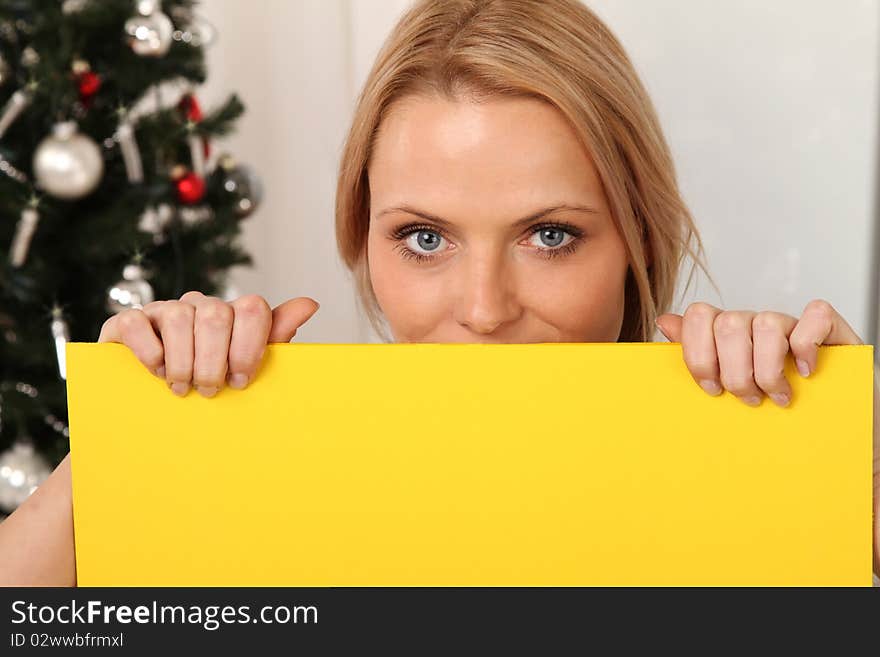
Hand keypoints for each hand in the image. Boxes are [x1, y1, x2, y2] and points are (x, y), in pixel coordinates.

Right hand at [97, 292, 319, 396]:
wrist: (151, 406)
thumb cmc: (206, 384)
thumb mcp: (243, 366)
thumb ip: (274, 337)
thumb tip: (310, 304)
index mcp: (232, 315)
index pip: (252, 308)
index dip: (250, 346)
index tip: (242, 380)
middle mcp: (199, 305)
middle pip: (216, 315)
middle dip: (215, 360)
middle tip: (210, 390)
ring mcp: (162, 310)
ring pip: (179, 317)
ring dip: (183, 361)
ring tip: (182, 389)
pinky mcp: (127, 322)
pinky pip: (137, 322)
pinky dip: (149, 351)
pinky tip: (156, 371)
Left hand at [656, 298, 877, 577]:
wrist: (831, 434)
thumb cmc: (774, 411)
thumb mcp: (729, 389)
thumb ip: (696, 354)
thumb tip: (665, 323)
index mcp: (729, 334)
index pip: (699, 315)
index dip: (699, 354)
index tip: (711, 389)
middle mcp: (757, 324)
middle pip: (728, 324)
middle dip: (734, 372)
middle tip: (749, 399)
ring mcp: (793, 324)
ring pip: (766, 322)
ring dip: (769, 369)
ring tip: (778, 396)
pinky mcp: (832, 329)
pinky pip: (815, 315)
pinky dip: (807, 346)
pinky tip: (807, 372)